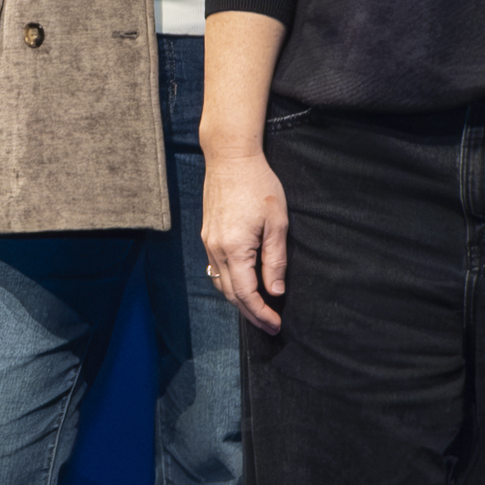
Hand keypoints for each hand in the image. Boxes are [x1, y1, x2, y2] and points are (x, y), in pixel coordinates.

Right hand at [200, 150, 288, 333]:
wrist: (230, 158)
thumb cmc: (259, 186)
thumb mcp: (277, 223)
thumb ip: (275, 260)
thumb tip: (275, 291)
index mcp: (234, 249)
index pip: (246, 293)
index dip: (261, 313)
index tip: (275, 325)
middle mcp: (216, 250)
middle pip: (231, 294)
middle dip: (251, 313)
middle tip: (270, 325)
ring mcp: (208, 243)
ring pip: (221, 283)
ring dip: (239, 301)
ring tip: (259, 310)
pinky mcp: (208, 236)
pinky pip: (216, 269)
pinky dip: (230, 284)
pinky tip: (243, 285)